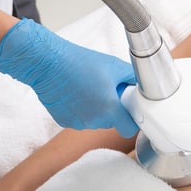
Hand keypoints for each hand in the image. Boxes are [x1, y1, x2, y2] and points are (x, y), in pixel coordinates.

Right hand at [0, 19, 138, 137]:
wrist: (49, 63)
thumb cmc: (79, 62)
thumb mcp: (114, 65)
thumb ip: (132, 79)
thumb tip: (141, 87)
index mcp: (109, 109)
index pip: (129, 128)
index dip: (133, 118)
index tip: (131, 108)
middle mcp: (93, 121)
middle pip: (113, 122)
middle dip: (114, 108)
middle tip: (108, 88)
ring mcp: (77, 123)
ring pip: (96, 120)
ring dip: (98, 108)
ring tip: (90, 86)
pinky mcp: (64, 121)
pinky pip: (81, 118)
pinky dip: (82, 108)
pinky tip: (77, 91)